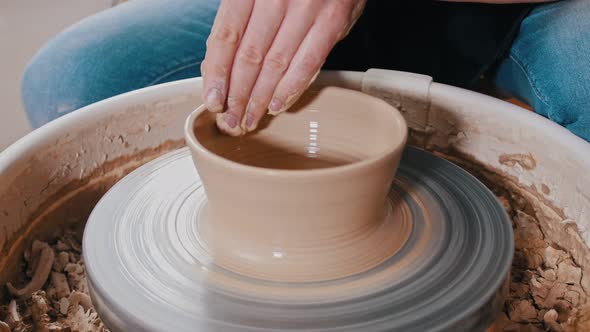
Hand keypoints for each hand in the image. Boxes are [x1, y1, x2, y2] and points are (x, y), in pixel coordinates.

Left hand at [201, 0, 365, 135]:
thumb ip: (238, 20)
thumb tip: (215, 68)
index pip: (226, 35)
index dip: (217, 72)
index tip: (212, 101)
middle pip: (249, 55)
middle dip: (238, 94)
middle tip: (231, 121)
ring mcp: (307, 7)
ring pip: (276, 63)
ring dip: (261, 98)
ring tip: (250, 120)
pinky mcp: (333, 20)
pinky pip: (309, 62)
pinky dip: (292, 88)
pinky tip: (277, 105)